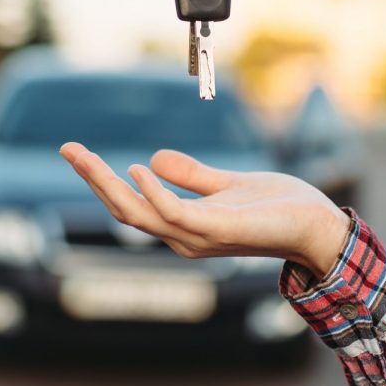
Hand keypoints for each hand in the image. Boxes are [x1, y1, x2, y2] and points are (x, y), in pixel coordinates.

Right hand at [59, 144, 349, 278]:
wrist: (319, 226)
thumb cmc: (279, 208)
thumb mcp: (228, 184)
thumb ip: (193, 176)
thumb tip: (151, 159)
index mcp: (184, 225)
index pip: (131, 203)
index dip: (101, 180)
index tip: (77, 152)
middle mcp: (184, 237)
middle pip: (124, 209)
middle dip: (93, 179)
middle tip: (66, 148)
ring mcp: (198, 237)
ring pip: (139, 213)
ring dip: (108, 183)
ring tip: (83, 155)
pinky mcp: (218, 231)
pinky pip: (175, 214)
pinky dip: (153, 193)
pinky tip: (137, 168)